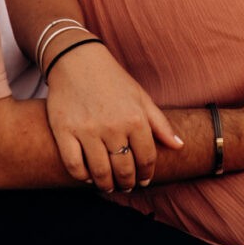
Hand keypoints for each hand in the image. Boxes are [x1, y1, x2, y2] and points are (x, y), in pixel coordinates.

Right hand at [45, 41, 182, 192]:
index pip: (146, 159)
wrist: (76, 59)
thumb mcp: (140, 97)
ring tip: (108, 185)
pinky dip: (82, 177)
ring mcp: (87, 130)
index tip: (143, 180)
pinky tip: (88, 176)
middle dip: (127, 182)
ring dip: (106, 185)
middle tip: (125, 185)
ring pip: (100, 172)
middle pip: (124, 170)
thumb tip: (179, 146)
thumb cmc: (112, 79)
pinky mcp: (64, 131)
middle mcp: (112, 127)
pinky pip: (74, 166)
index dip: (146, 174)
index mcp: (135, 118)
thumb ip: (160, 123)